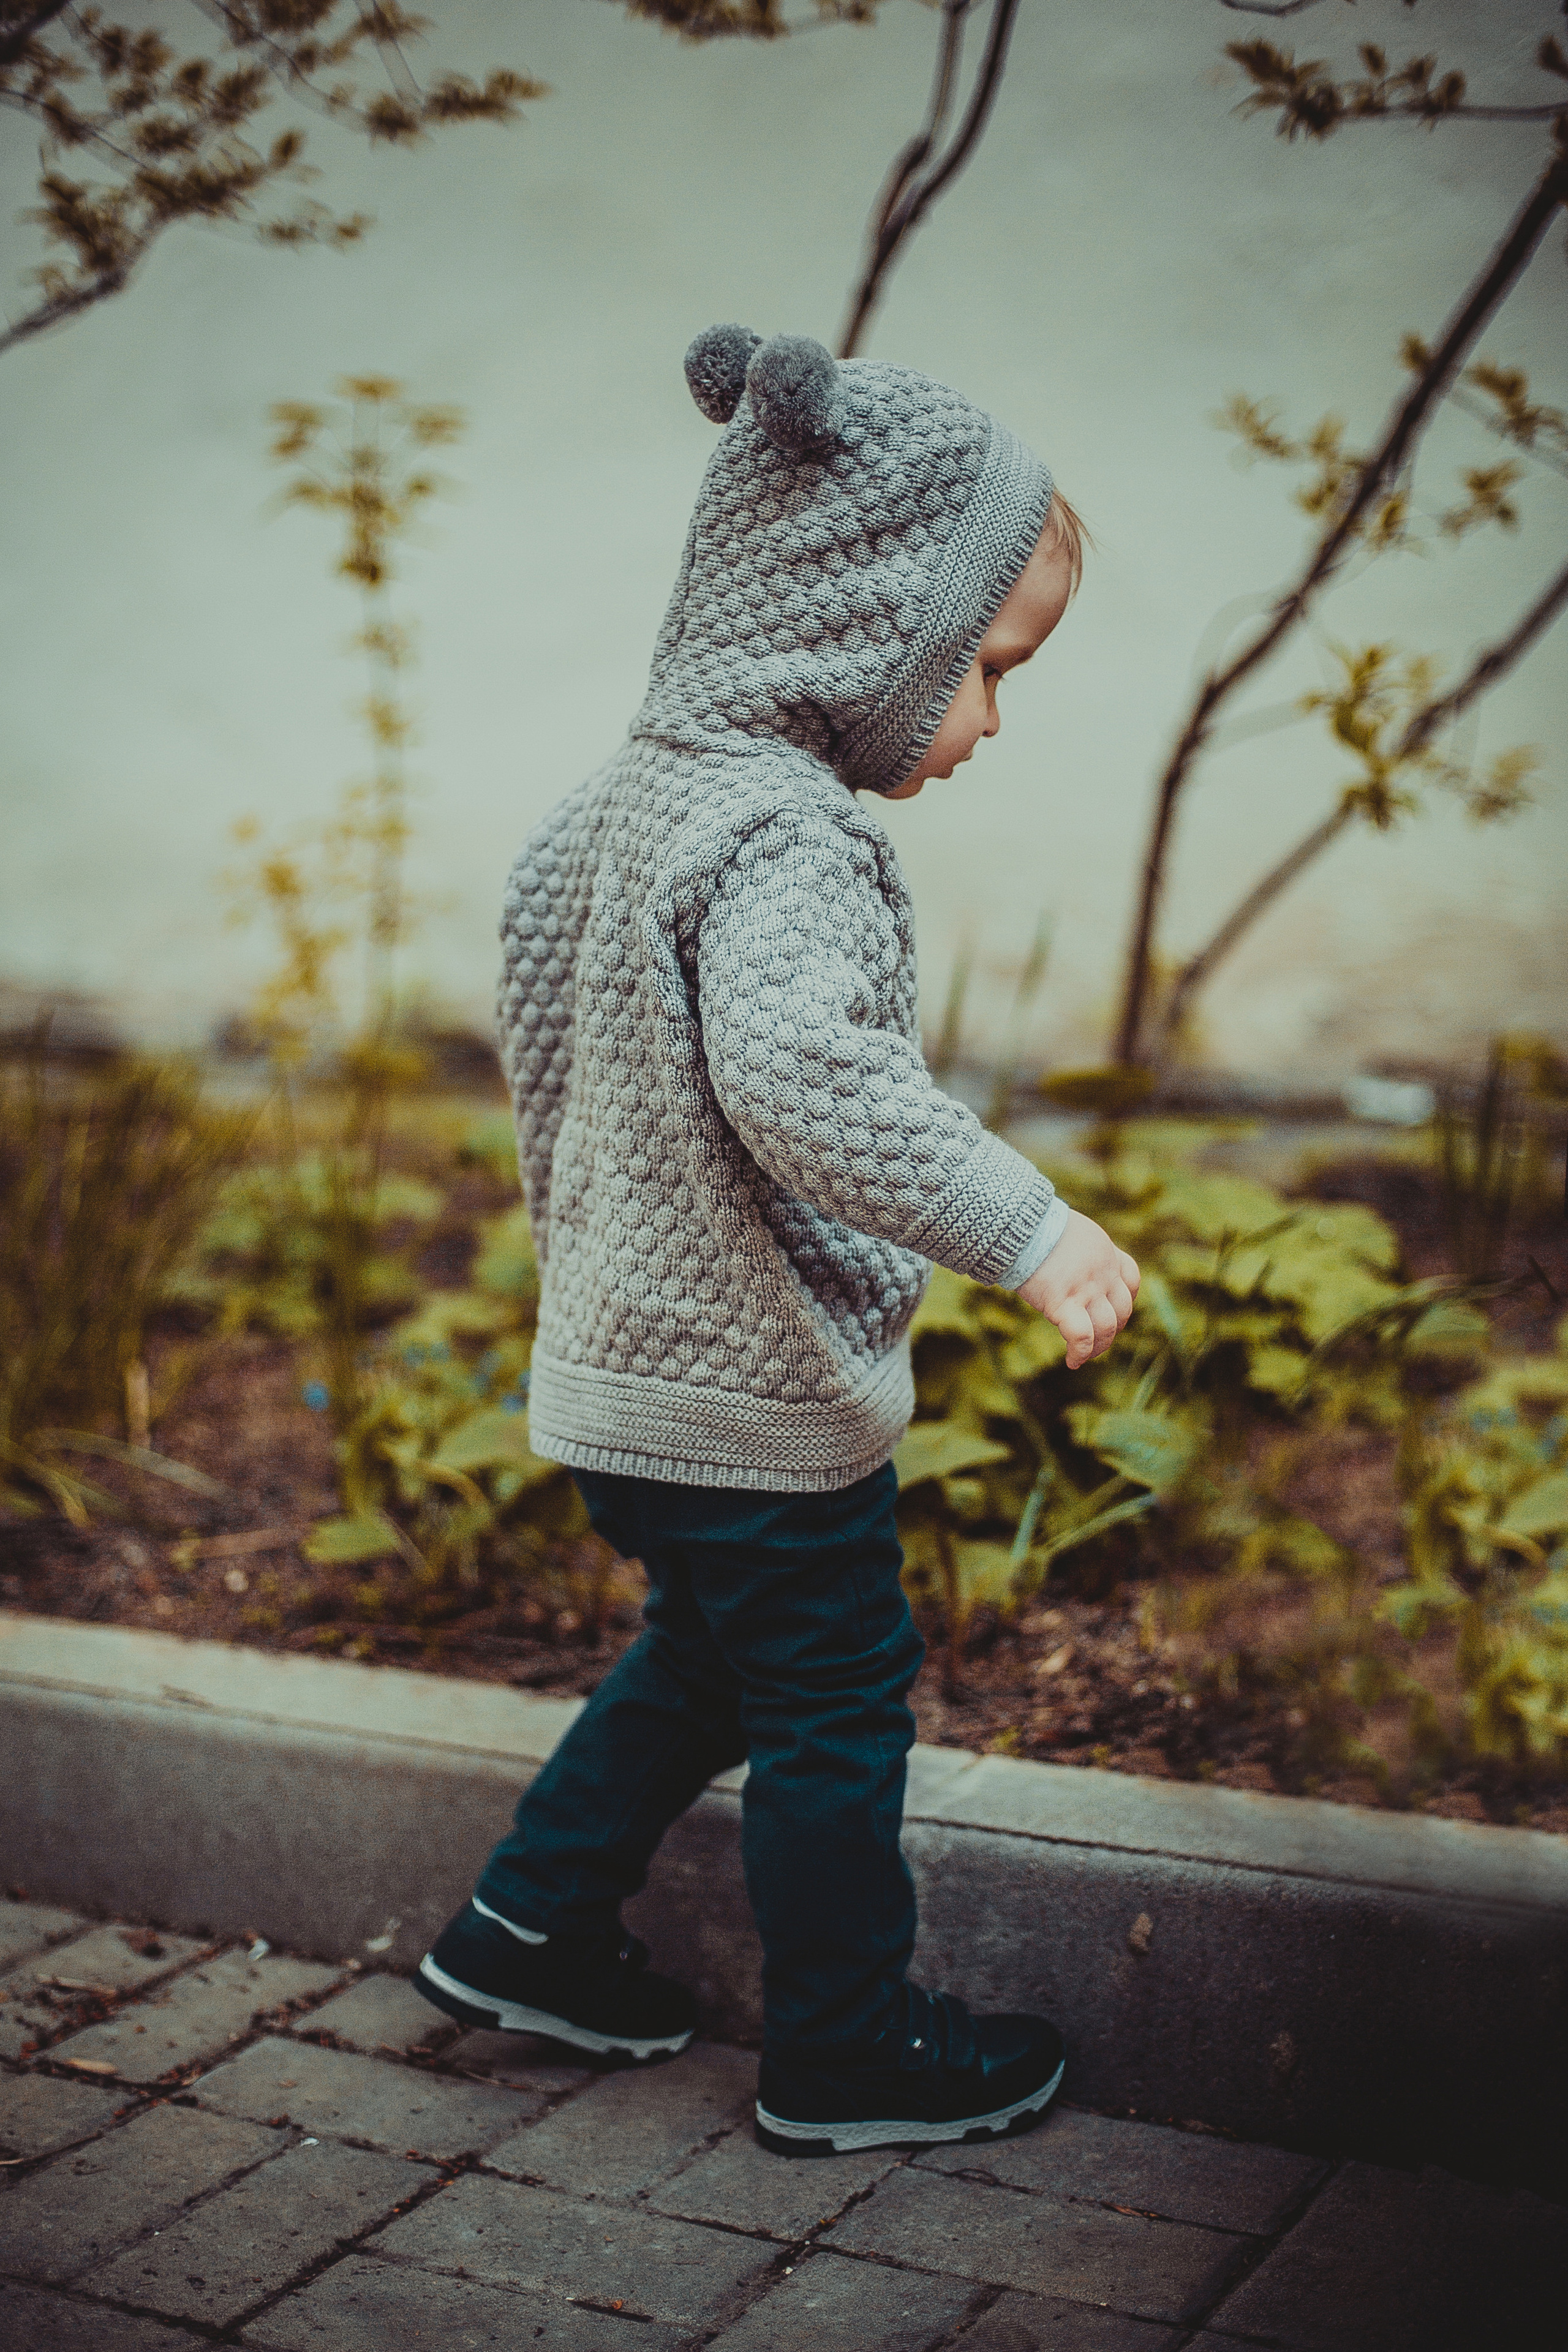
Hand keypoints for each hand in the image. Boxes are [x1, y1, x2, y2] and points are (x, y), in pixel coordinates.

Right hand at [1018, 1210, 1139, 1369]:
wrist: (1019, 1225)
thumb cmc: (1033, 1226)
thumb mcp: (1069, 1230)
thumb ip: (1078, 1249)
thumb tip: (1064, 1261)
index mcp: (1105, 1252)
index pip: (1131, 1280)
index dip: (1126, 1301)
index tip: (1111, 1311)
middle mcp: (1103, 1273)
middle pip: (1122, 1311)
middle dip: (1112, 1330)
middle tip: (1097, 1341)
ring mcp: (1086, 1289)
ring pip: (1106, 1329)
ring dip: (1098, 1348)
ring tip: (1084, 1357)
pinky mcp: (1063, 1303)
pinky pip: (1081, 1337)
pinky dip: (1079, 1354)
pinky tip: (1072, 1362)